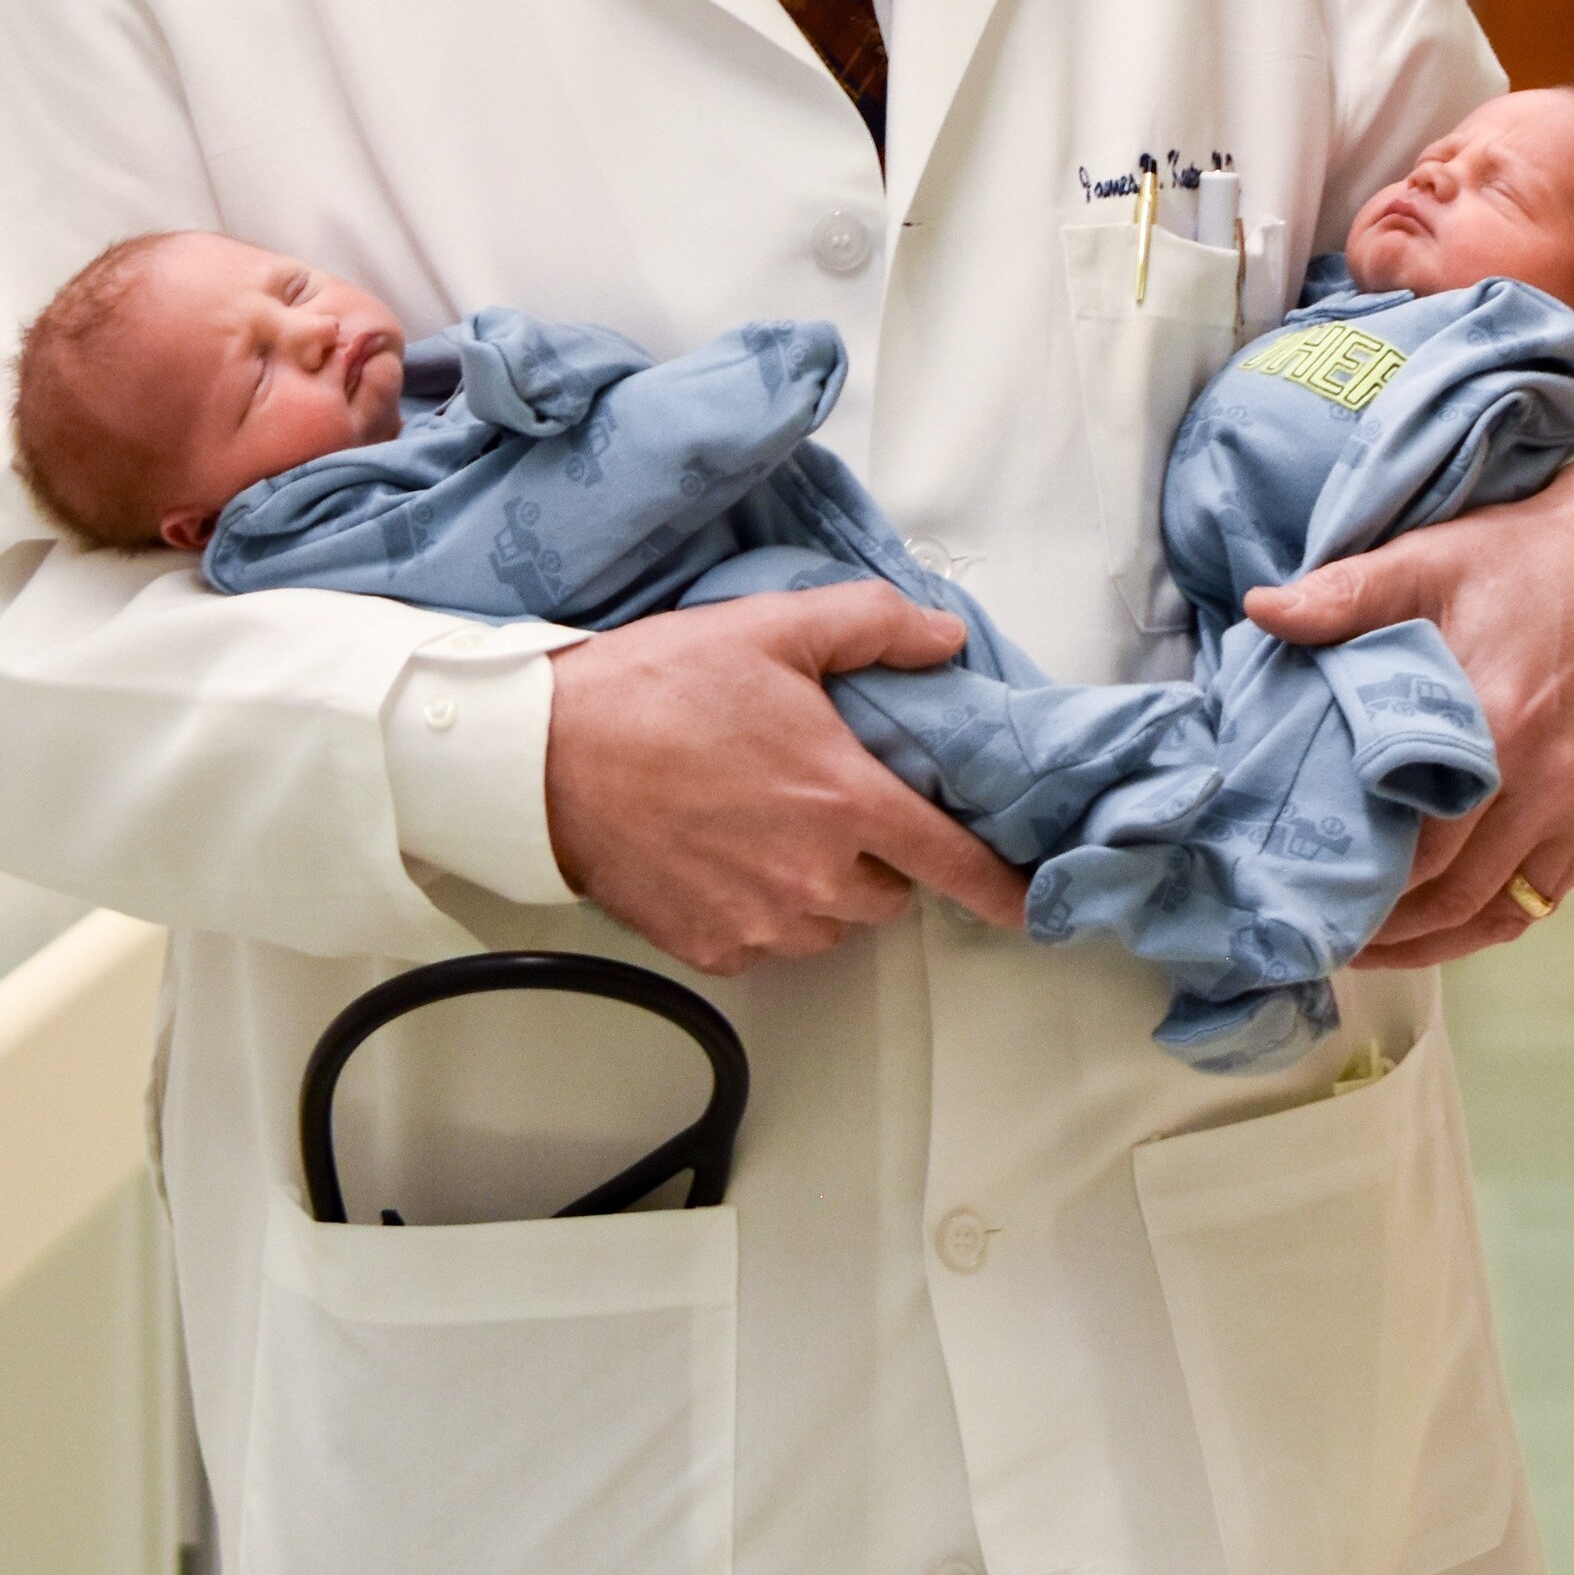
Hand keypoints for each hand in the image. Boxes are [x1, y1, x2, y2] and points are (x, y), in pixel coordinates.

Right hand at [542, 584, 1031, 974]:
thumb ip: (874, 626)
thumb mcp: (774, 629)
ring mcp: (761, 920)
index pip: (954, 862)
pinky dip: (765, 913)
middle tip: (828, 801)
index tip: (1030, 904)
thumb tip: (944, 637)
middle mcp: (815, 876)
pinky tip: (726, 859)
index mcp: (846, 801)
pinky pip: (769, 945)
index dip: (1000, 887)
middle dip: (879, 856)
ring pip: (833, 925)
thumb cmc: (658, 688)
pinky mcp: (710, 948)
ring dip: (825, 889)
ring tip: (771, 827)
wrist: (543, 757)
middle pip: (891, 894)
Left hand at [1243, 454, 1573, 967]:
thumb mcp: (1426, 561)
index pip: (1420, 854)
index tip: (1311, 903)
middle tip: (1330, 934)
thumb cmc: (1517, 558)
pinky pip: (1551, 892)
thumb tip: (1259, 610)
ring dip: (1442, 937)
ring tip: (1380, 943)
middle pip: (1457, 897)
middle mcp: (1551, 780)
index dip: (1364, 893)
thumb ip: (1344, 595)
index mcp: (1498, 729)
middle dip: (1391, 929)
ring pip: (1506, 910)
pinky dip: (1499, 915)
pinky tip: (1454, 918)